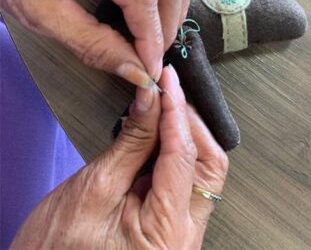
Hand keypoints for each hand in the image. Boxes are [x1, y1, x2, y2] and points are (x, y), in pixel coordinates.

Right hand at [11, 65, 228, 248]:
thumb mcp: (94, 189)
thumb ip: (131, 143)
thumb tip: (151, 101)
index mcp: (168, 231)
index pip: (185, 157)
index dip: (176, 113)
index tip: (169, 84)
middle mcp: (185, 235)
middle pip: (208, 164)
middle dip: (189, 124)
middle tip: (169, 94)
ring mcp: (181, 233)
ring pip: (202, 171)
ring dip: (184, 137)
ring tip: (161, 111)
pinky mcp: (172, 227)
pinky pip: (186, 183)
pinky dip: (176, 155)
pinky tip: (159, 137)